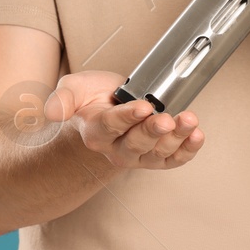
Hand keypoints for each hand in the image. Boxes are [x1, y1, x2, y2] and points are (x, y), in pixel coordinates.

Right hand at [43, 71, 205, 169]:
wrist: (107, 110)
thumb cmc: (91, 99)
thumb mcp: (73, 89)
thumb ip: (62, 98)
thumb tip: (51, 112)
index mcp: (95, 132)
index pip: (112, 126)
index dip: (129, 117)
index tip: (144, 106)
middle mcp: (117, 149)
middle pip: (137, 143)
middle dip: (153, 131)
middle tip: (165, 119)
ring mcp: (139, 156)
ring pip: (158, 153)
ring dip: (177, 138)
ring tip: (189, 121)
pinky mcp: (158, 157)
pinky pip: (173, 160)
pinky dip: (188, 150)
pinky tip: (197, 136)